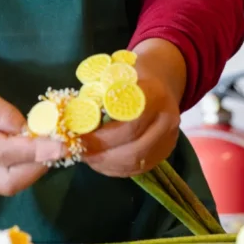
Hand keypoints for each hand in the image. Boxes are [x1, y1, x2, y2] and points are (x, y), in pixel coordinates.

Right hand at [0, 80, 63, 196]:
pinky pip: (0, 182)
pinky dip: (20, 171)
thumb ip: (0, 112)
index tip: (62, 145)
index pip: (3, 153)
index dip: (36, 151)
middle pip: (8, 181)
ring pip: (7, 186)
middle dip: (38, 166)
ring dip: (32, 170)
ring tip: (44, 148)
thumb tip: (29, 130)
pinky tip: (27, 153)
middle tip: (56, 146)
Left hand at [82, 39, 185, 177]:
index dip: (101, 137)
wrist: (161, 79)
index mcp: (154, 95)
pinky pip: (140, 168)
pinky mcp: (166, 151)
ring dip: (108, 164)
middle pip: (134, 149)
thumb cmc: (131, 75)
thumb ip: (97, 95)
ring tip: (87, 157)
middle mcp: (166, 118)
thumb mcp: (114, 74)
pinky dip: (118, 169)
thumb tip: (74, 119)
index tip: (79, 137)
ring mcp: (169, 137)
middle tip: (80, 152)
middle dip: (102, 155)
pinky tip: (101, 162)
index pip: (128, 125)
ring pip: (137, 162)